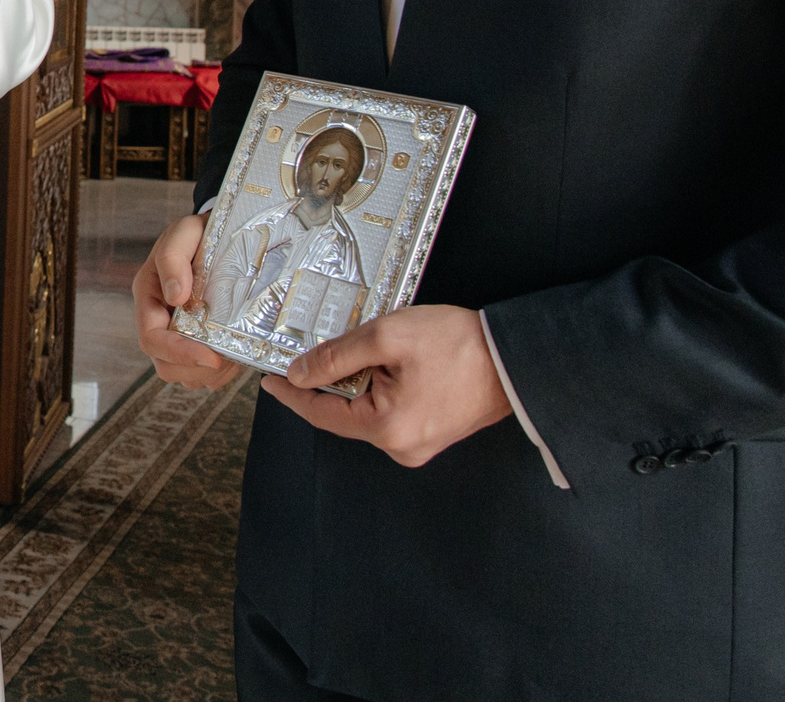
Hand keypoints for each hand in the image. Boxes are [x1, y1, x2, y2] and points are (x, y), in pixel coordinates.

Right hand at [133, 212, 239, 389]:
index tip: (211, 357)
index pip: (151, 338)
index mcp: (148, 296)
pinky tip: (236, 354)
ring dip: (211, 374)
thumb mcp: (184, 233)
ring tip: (235, 354)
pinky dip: (221, 373)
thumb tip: (175, 296)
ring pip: (185, 376)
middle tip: (228, 357)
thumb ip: (173, 258)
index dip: (179, 354)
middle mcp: (158, 320)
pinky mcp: (195, 343)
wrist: (218, 233)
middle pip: (165, 366)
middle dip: (197, 369)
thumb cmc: (198, 233)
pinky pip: (204, 375)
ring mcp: (175, 334)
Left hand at [262, 304, 512, 466]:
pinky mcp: (432, 435)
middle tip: (303, 355)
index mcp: (386, 429)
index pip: (320, 414)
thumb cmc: (458, 345)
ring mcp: (418, 445)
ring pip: (365, 414)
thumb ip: (336, 357)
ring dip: (352, 386)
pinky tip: (376, 366)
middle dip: (323, 386)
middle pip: (342, 416)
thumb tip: (299, 374)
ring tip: (347, 353)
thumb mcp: (387, 337)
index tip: (267, 379)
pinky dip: (375, 391)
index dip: (291, 394)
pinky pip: (388, 414)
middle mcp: (401, 447)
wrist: (517, 358)